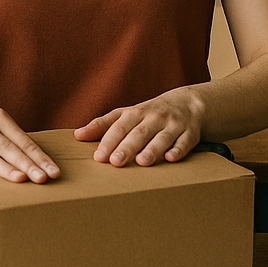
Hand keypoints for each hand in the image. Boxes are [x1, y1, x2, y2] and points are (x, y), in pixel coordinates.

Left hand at [75, 87, 205, 166]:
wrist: (187, 104)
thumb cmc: (149, 114)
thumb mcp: (126, 115)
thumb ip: (102, 125)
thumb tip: (77, 135)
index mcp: (136, 113)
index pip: (119, 127)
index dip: (108, 141)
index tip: (98, 156)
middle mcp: (154, 118)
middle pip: (139, 133)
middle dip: (127, 147)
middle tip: (115, 162)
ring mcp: (173, 125)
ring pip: (162, 137)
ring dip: (152, 149)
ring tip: (142, 162)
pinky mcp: (190, 133)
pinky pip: (185, 142)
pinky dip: (179, 150)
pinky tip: (171, 158)